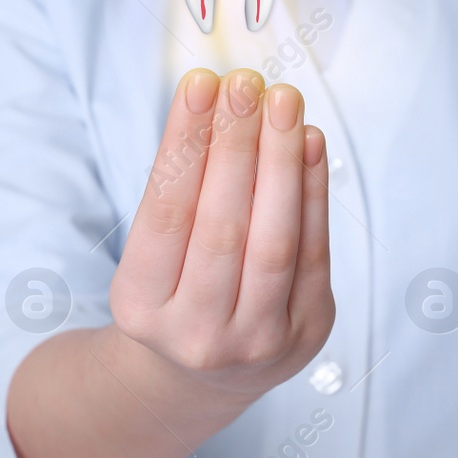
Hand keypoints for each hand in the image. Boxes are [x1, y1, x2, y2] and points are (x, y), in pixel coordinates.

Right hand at [7, 67, 333, 457]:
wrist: (201, 376)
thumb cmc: (173, 290)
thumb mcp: (151, 253)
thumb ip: (180, 190)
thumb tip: (216, 99)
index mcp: (141, 308)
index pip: (165, 212)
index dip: (184, 144)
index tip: (199, 82)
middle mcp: (198, 333)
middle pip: (223, 226)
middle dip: (237, 145)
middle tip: (245, 81)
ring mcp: (259, 341)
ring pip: (274, 240)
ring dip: (281, 161)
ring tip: (283, 101)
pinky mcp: (307, 333)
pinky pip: (315, 252)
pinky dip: (314, 191)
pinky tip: (309, 142)